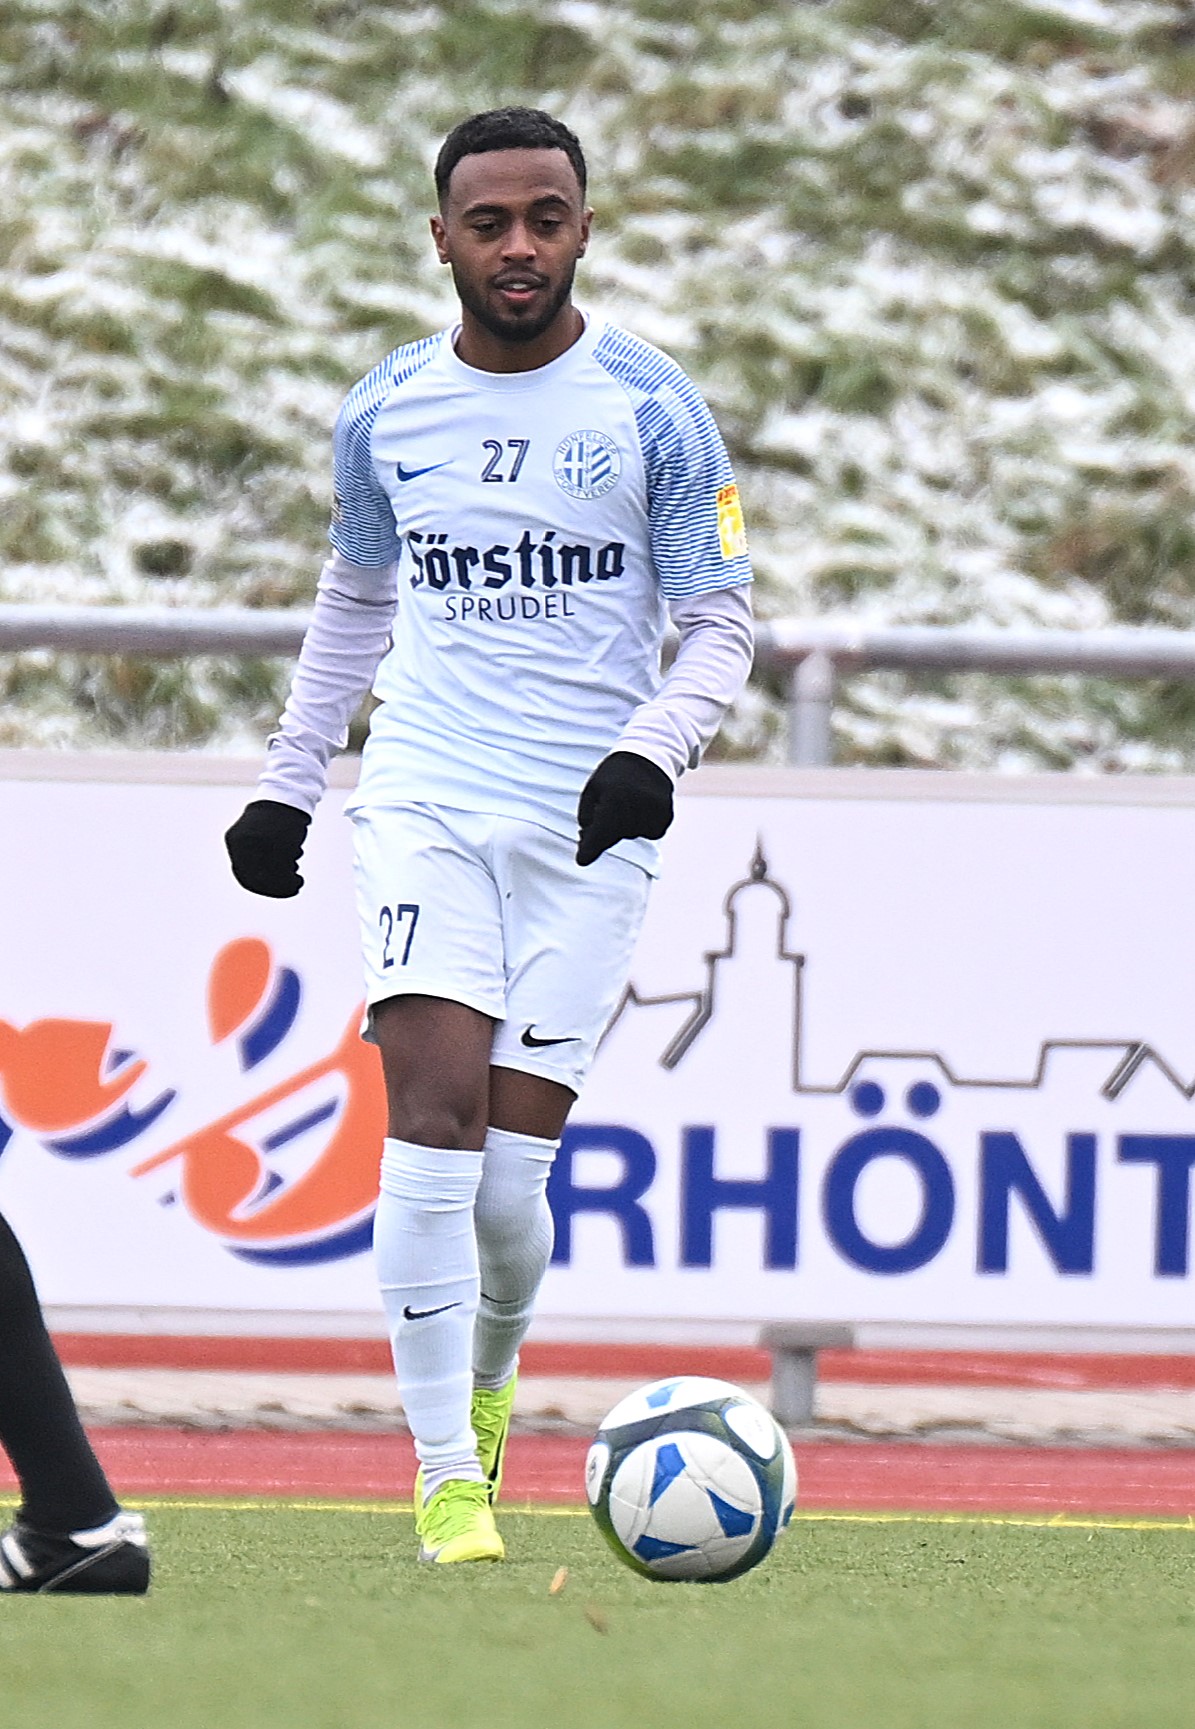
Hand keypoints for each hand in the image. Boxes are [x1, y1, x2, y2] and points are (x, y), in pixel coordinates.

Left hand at [224, 800, 311, 897]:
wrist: (286, 795)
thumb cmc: (273, 817)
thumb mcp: (254, 835)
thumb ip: (252, 857)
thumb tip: (260, 883)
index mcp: (234, 840)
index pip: (243, 875)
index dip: (258, 887)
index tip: (272, 890)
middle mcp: (244, 842)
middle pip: (257, 877)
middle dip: (274, 887)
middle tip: (288, 888)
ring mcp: (262, 842)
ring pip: (271, 875)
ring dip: (284, 883)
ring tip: (297, 881)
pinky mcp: (279, 840)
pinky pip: (284, 868)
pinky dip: (292, 877)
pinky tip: (299, 877)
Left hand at [576, 751, 673, 866]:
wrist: (649, 756)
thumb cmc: (614, 775)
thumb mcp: (593, 789)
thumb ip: (586, 816)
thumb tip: (589, 845)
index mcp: (614, 799)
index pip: (600, 832)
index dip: (589, 849)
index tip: (581, 860)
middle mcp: (635, 807)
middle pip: (612, 837)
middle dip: (604, 830)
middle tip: (607, 806)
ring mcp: (653, 813)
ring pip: (630, 835)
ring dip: (625, 825)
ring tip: (628, 799)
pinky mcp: (666, 817)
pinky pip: (649, 833)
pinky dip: (642, 825)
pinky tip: (642, 806)